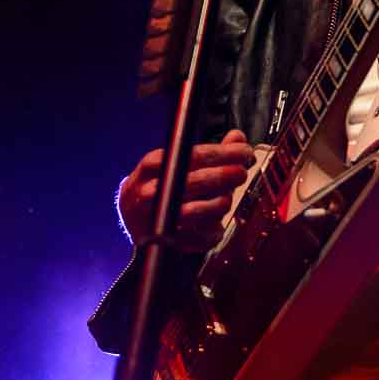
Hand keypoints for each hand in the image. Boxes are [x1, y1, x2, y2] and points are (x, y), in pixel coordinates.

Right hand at [117, 129, 253, 248]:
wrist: (134, 219)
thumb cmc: (162, 186)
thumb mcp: (177, 163)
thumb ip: (210, 152)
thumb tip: (237, 138)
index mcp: (153, 166)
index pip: (195, 156)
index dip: (225, 153)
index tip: (244, 151)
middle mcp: (151, 192)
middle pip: (198, 181)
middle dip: (228, 175)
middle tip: (241, 172)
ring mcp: (158, 218)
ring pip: (201, 210)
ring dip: (222, 202)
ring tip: (226, 197)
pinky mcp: (170, 241)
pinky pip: (203, 235)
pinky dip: (215, 227)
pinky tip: (215, 219)